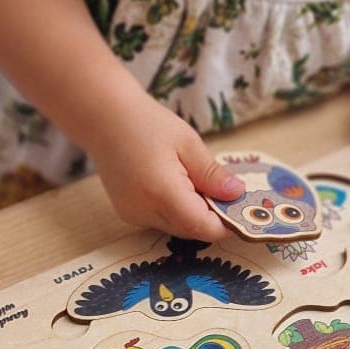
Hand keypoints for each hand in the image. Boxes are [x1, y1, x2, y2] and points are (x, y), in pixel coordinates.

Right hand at [91, 88, 243, 239]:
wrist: (104, 117)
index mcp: (162, 193)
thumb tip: (237, 195)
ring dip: (194, 214)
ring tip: (199, 184)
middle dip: (212, 218)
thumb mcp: (188, 143)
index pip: (203, 227)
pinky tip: (177, 185)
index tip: (245, 211)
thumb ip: (212, 174)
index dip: (227, 224)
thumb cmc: (147, 123)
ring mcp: (133, 215)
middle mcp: (144, 212)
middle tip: (227, 193)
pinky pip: (161, 221)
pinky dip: (176, 211)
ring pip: (176, 228)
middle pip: (191, 231)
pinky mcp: (127, 213)